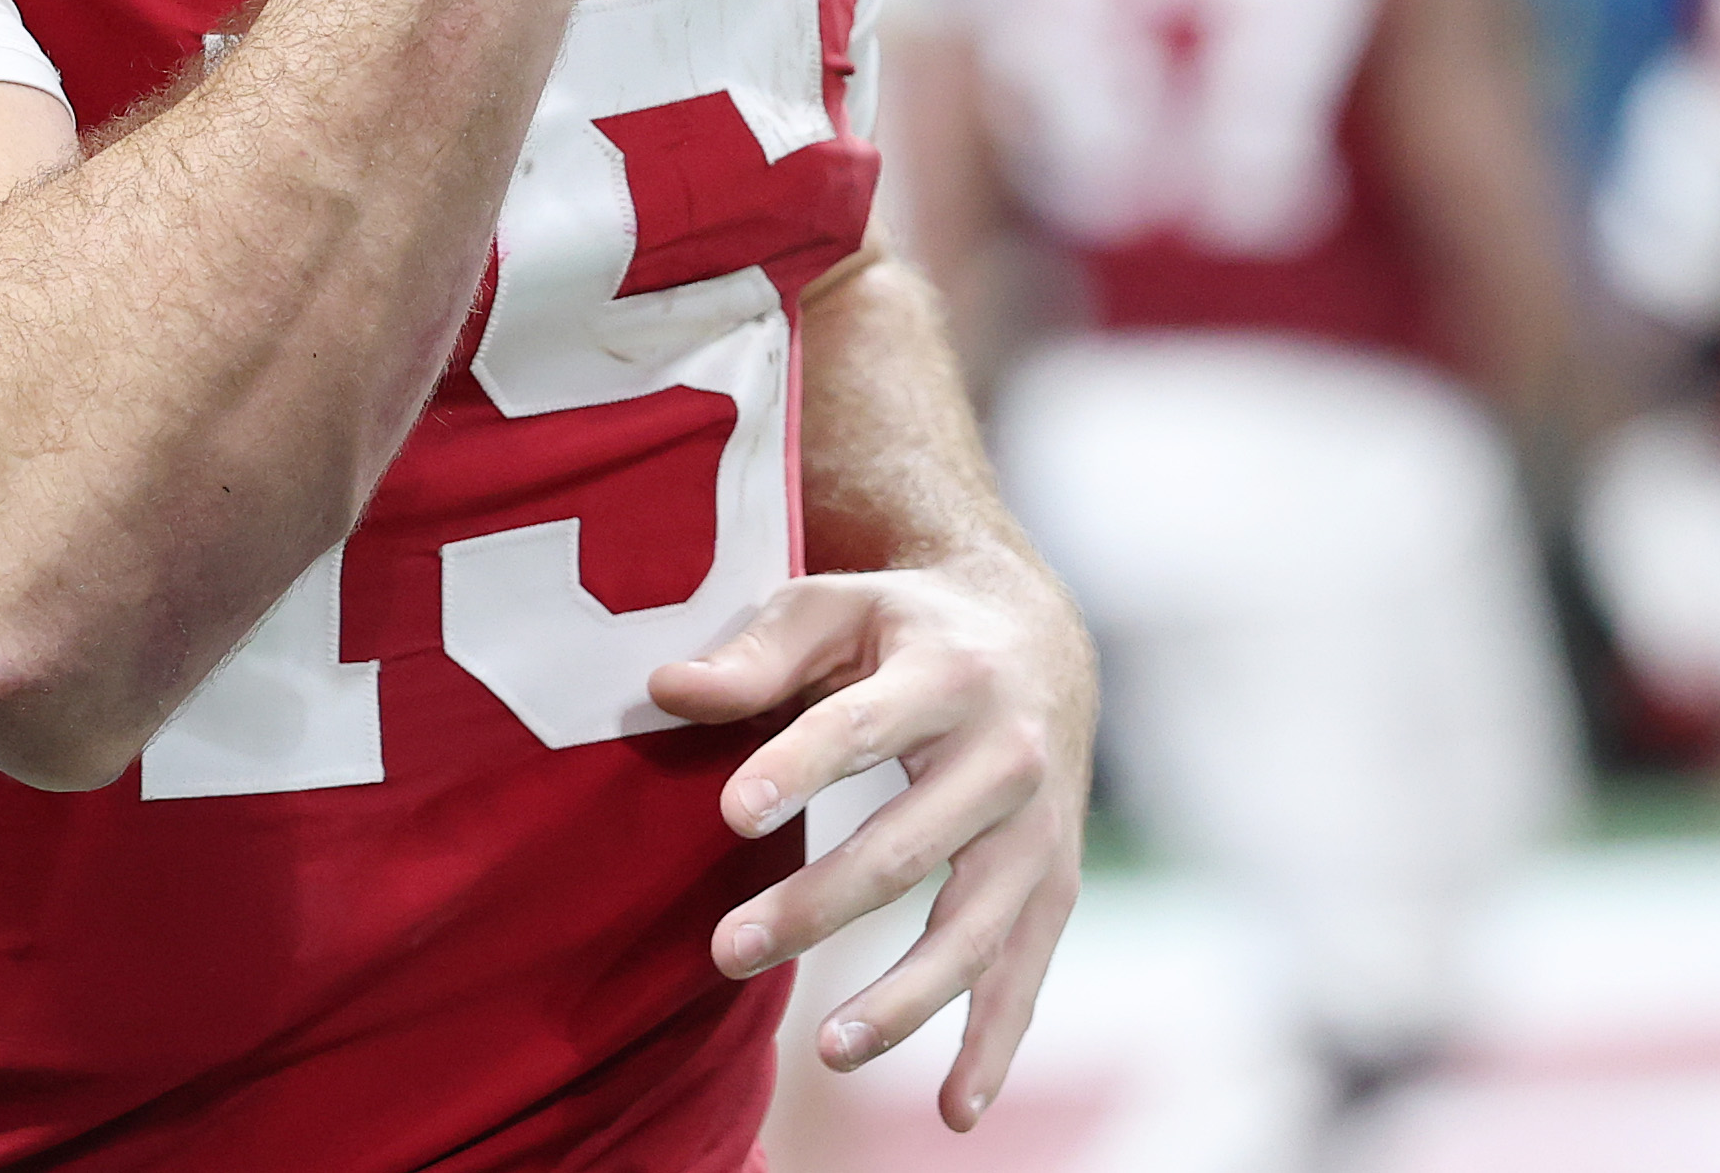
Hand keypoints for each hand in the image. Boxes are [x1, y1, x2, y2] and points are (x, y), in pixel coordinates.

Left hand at [648, 562, 1094, 1131]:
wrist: (1039, 638)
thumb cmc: (907, 626)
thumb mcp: (836, 608)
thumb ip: (755, 653)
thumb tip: (665, 690)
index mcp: (950, 673)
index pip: (867, 725)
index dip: (801, 766)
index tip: (731, 813)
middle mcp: (1010, 755)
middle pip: (910, 845)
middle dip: (818, 905)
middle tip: (725, 951)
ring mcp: (1039, 830)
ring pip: (973, 928)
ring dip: (905, 998)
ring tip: (828, 1048)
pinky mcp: (1054, 885)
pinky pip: (1025, 975)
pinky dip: (995, 1047)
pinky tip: (954, 1112)